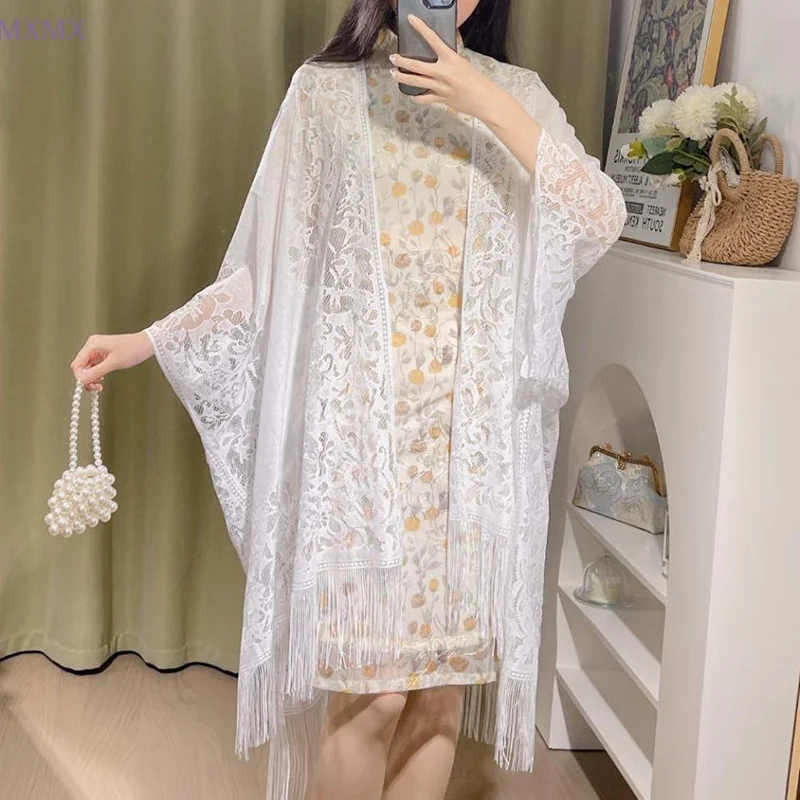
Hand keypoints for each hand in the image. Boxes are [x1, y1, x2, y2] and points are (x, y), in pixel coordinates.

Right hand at [71, 332, 153, 390]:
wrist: (147, 344)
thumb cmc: (133, 350)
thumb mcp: (113, 363)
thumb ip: (96, 372)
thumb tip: (81, 381)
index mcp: (92, 344)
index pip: (77, 364)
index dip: (80, 377)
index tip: (89, 386)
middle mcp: (92, 345)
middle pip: (81, 366)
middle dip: (86, 378)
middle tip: (96, 388)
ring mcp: (97, 349)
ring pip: (87, 367)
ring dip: (91, 377)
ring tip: (100, 385)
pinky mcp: (103, 353)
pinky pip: (94, 365)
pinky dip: (96, 373)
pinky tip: (102, 378)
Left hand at [389, 15, 509, 122]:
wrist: (484, 99)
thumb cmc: (476, 80)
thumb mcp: (462, 64)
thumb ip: (448, 61)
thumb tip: (439, 58)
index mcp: (450, 59)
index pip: (433, 39)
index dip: (421, 28)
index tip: (411, 20)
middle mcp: (442, 72)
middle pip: (416, 66)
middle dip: (402, 61)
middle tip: (392, 58)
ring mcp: (440, 87)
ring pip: (416, 82)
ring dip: (402, 77)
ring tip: (393, 74)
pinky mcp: (440, 99)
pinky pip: (424, 98)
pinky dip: (417, 97)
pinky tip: (413, 95)